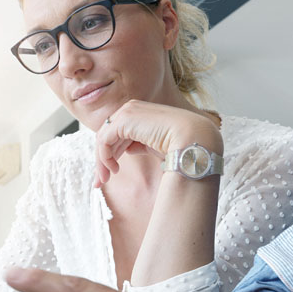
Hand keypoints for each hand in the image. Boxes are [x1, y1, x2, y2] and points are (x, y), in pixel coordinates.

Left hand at [94, 100, 221, 187]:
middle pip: (107, 136)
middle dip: (102, 160)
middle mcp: (131, 109)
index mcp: (140, 113)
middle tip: (99, 182)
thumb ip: (140, 144)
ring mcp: (127, 112)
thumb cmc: (180, 145)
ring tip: (104, 180)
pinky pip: (104, 140)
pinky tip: (113, 170)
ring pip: (103, 139)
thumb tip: (128, 149)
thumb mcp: (155, 145)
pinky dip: (104, 157)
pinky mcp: (124, 119)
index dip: (110, 154)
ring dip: (101, 162)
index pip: (117, 133)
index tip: (109, 175)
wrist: (193, 139)